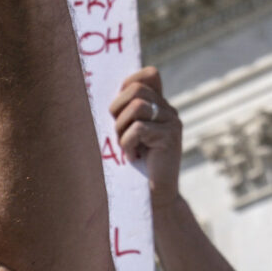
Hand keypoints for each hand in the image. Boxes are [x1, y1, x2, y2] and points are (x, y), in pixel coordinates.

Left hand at [112, 68, 183, 199]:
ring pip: (136, 106)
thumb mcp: (126, 133)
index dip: (129, 82)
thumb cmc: (133, 165)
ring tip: (126, 146)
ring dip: (121, 128)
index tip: (118, 106)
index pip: (150, 74)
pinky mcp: (170, 137)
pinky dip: (127, 144)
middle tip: (117, 132)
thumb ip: (124, 113)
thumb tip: (99, 91)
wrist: (152, 196)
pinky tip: (133, 157)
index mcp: (159, 105)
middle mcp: (168, 110)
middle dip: (117, 109)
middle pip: (136, 89)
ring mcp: (172, 123)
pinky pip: (138, 128)